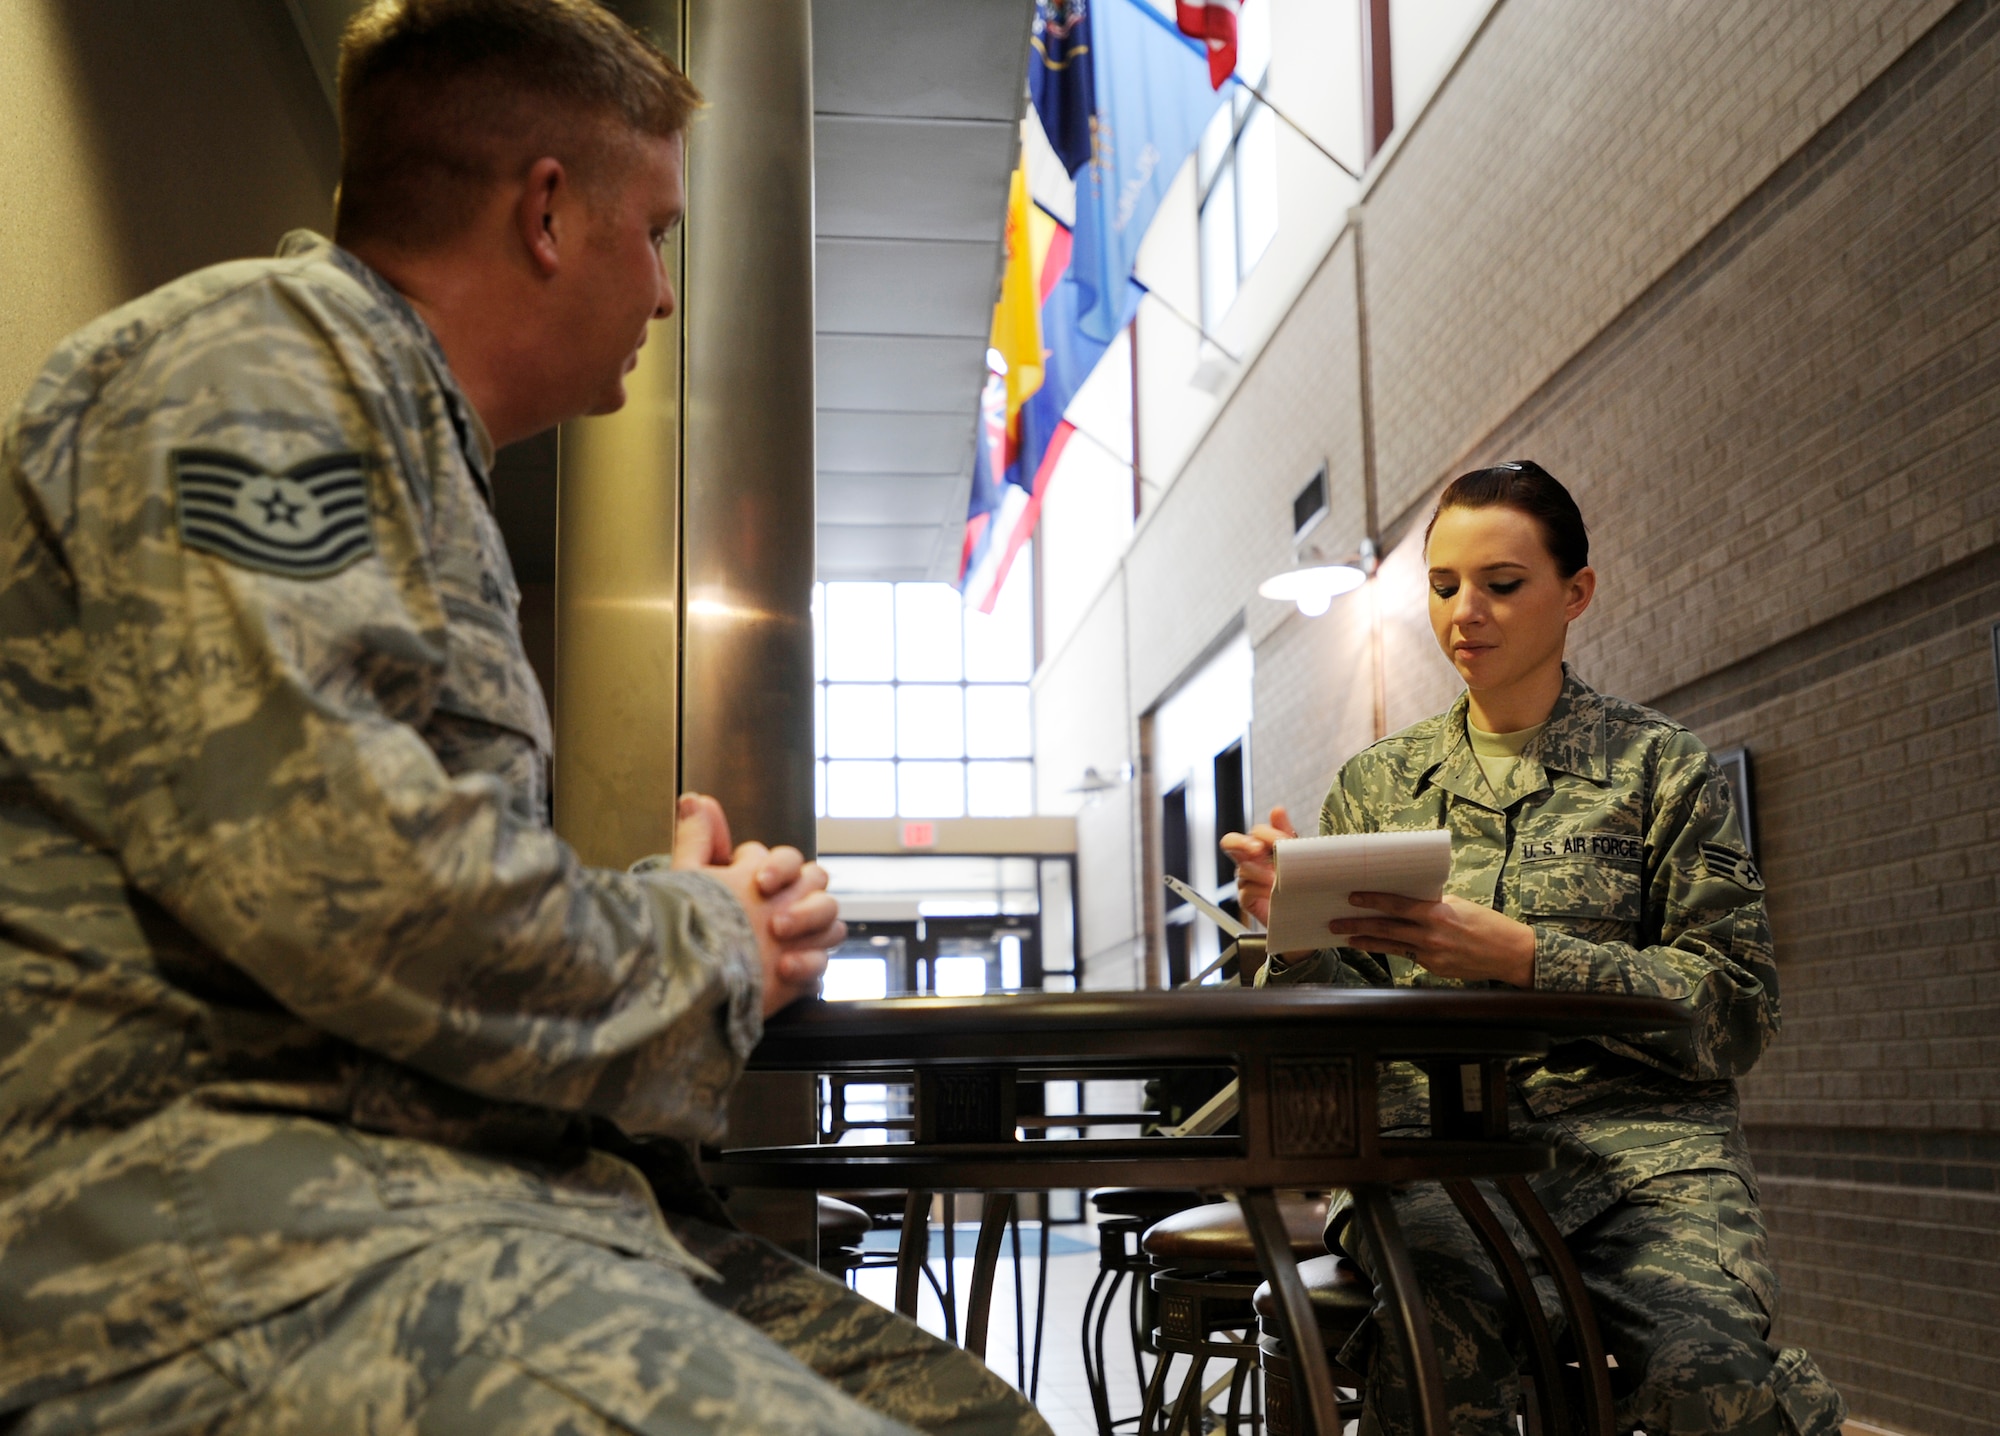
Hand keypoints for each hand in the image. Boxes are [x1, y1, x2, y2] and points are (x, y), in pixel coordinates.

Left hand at [672, 793, 845, 1015]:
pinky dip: (807, 964)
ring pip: (832, 920)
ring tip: (780, 941)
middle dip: (803, 900)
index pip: (789, 859)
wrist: (691, 981)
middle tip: (775, 921)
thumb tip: (696, 799)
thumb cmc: (690, 925)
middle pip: (819, 885)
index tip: (760, 883)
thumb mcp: (688, 881)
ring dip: (811, 926)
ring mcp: (797, 939)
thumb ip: (697, 838)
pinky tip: (783, 969)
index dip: (779, 867)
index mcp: (763, 879)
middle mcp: (785, 904)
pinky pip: (823, 963)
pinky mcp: (801, 973)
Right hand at [1219, 805, 1295, 924]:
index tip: (1282, 840)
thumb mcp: (1295, 854)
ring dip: (1262, 872)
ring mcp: (1246, 880)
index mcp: (1260, 847)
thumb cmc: (1297, 880)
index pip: (1255, 833)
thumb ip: (1284, 832)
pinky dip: (1261, 890)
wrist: (1305, 911)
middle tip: (1257, 849)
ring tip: (1277, 879)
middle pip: (1229, 842)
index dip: (1267, 834)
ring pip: (1243, 868)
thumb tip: (1277, 810)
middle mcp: (1249, 861)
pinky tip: (1273, 892)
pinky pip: (1246, 890)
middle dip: (1241, 843)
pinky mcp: (1246, 900)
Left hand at [1327, 893, 1536, 986]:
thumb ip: (1432, 903)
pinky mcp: (1434, 968)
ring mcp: (1431, 955)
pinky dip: (1395, 949)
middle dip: (1358, 925)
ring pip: (1391, 946)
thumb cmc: (1487, 924)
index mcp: (1437, 914)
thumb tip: (1407, 898)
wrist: (1510, 953)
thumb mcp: (1459, 905)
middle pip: (1386, 929)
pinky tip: (1380, 945)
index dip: (1372, 901)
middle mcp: (1431, 935)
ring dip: (1367, 941)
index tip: (1353, 898)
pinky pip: (1410, 956)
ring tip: (1348, 938)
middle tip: (1336, 922)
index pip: (1397, 905)